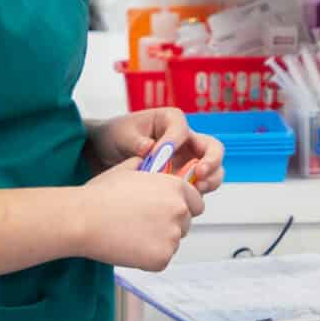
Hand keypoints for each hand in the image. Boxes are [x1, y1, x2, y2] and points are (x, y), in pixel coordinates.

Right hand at [74, 159, 202, 272]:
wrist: (83, 219)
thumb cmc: (100, 195)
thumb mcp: (127, 170)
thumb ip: (148, 168)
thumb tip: (150, 165)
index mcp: (176, 187)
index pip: (196, 203)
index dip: (181, 207)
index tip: (166, 212)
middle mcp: (180, 210)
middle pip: (185, 224)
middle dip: (169, 225)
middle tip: (142, 225)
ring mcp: (172, 236)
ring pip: (172, 243)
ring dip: (158, 242)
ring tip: (130, 234)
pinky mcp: (162, 258)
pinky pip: (161, 260)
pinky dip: (147, 258)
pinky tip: (128, 247)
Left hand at [92, 109, 227, 193]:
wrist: (107, 153)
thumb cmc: (118, 136)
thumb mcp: (121, 134)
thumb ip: (135, 141)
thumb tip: (149, 148)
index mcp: (171, 120)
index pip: (182, 129)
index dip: (173, 143)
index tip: (157, 155)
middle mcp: (186, 140)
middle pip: (212, 148)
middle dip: (211, 161)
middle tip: (200, 173)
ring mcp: (188, 160)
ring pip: (212, 170)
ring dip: (210, 180)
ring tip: (196, 190)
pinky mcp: (184, 178)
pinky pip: (198, 186)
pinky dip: (196, 194)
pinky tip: (183, 200)